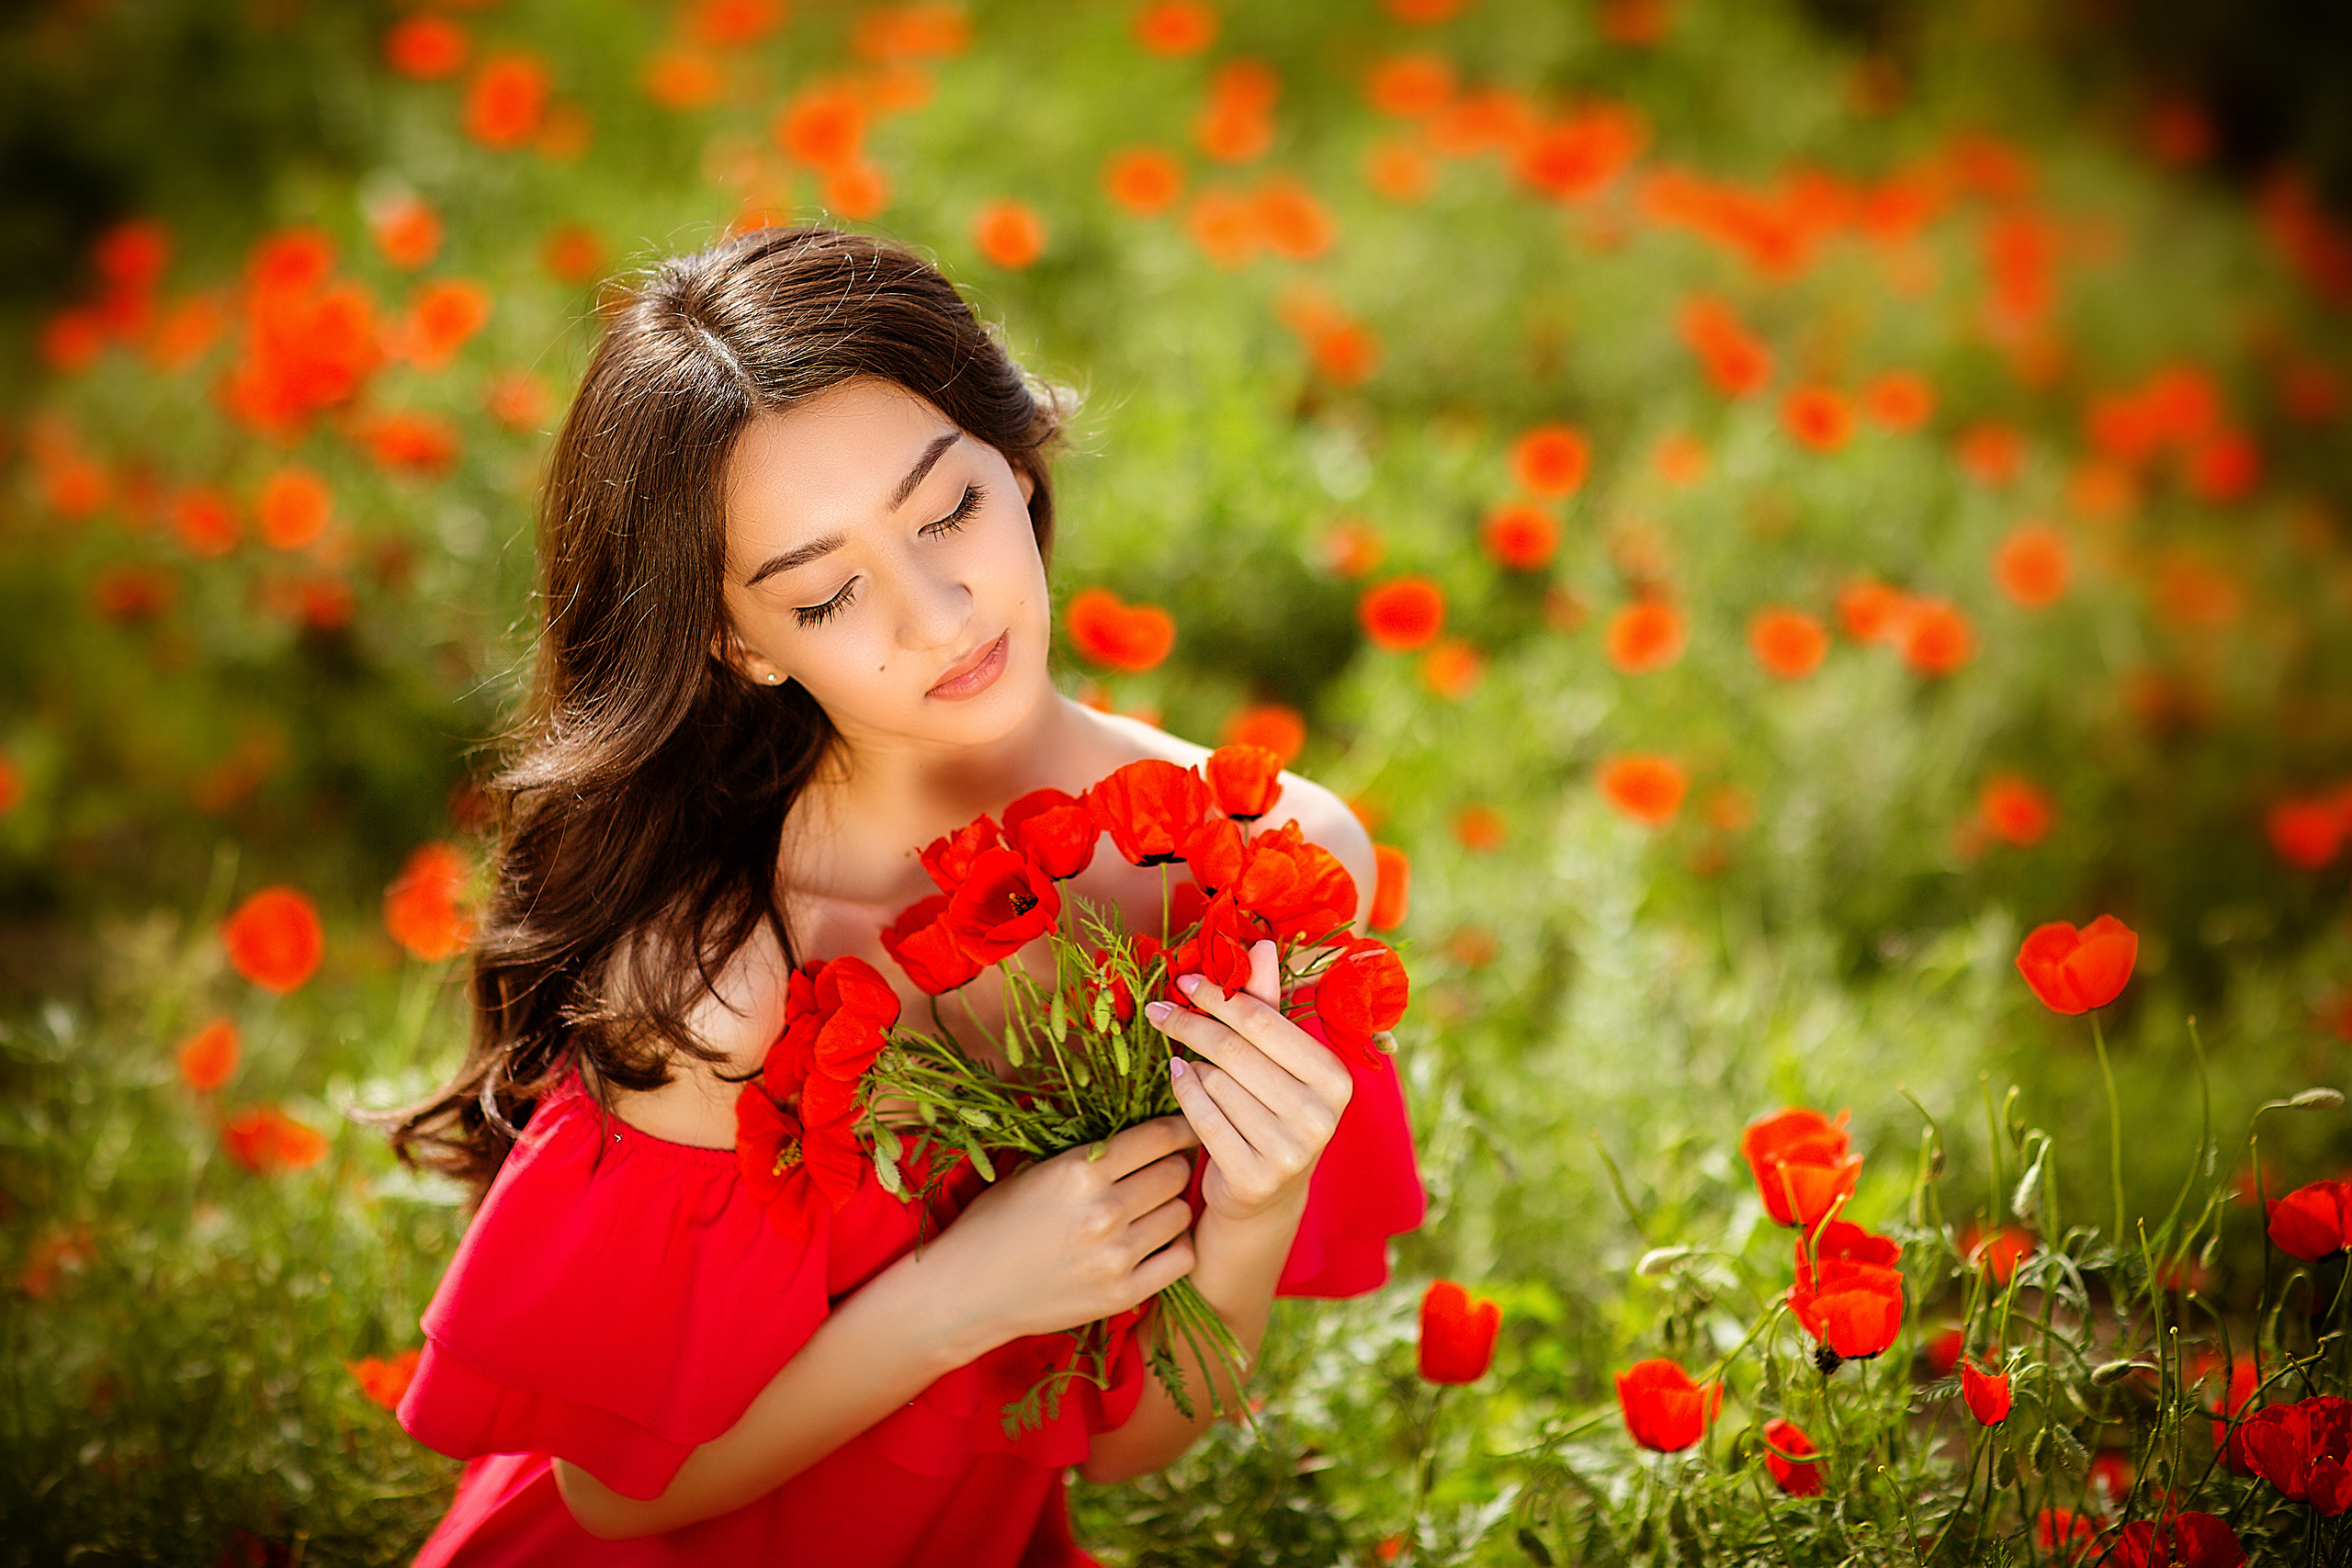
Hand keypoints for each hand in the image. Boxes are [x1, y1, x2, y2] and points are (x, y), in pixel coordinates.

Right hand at [922, 1115, 1200, 1351]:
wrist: (967, 1290)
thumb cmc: (995, 1222)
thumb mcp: (1035, 1170)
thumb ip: (1088, 1153)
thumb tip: (1144, 1130)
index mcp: (1079, 1171)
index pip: (1159, 1136)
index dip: (1180, 1127)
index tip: (1186, 1128)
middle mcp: (1104, 1210)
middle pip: (1176, 1172)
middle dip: (1175, 1165)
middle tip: (1164, 1169)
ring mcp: (1116, 1255)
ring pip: (1181, 1214)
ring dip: (1172, 1206)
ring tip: (1154, 1207)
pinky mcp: (1123, 1293)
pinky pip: (1181, 1258)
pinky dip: (1176, 1245)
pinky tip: (1157, 1241)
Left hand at [1148, 939, 1353, 1223]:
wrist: (1266, 1196)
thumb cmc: (1269, 1110)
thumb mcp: (1276, 1059)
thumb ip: (1267, 1004)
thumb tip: (1259, 943)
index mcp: (1335, 1077)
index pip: (1264, 1022)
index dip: (1220, 996)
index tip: (1185, 980)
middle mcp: (1321, 1116)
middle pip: (1234, 1050)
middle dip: (1190, 1024)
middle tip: (1159, 1010)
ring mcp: (1290, 1152)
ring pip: (1215, 1081)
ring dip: (1192, 1065)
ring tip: (1188, 1064)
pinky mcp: (1255, 1178)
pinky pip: (1201, 1116)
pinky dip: (1184, 1092)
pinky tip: (1179, 1078)